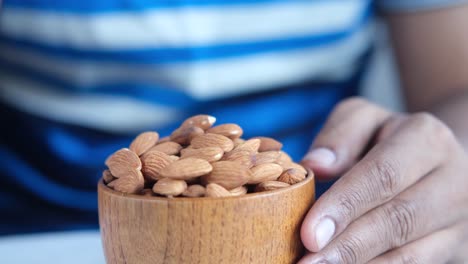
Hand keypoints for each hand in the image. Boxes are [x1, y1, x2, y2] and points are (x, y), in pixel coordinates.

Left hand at [299, 98, 467, 263]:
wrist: (438, 162)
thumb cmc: (388, 139)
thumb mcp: (363, 119)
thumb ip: (339, 135)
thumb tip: (314, 165)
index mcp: (428, 139)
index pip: (383, 175)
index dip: (345, 206)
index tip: (310, 233)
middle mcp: (454, 180)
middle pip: (398, 220)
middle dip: (349, 246)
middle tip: (308, 263)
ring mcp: (460, 219)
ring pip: (412, 255)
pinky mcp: (456, 247)